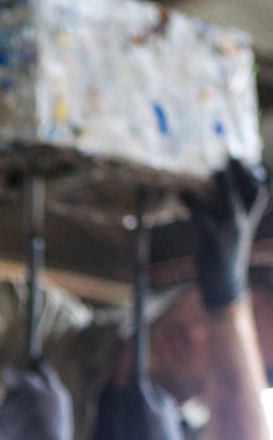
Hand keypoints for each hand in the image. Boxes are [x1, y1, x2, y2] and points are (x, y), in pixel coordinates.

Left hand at [0, 361, 73, 439]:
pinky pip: (4, 419)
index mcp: (23, 387)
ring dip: (17, 410)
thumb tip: (38, 360)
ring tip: (35, 422)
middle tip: (36, 403)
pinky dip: (12, 423)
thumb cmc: (55, 422)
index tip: (24, 374)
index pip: (10, 371)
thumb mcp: (58, 396)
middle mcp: (8, 398)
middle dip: (19, 394)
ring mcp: (0, 414)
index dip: (16, 373)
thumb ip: (45, 376)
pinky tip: (26, 430)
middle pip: (10, 390)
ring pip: (7, 405)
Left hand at [185, 158, 270, 310]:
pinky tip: (181, 193)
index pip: (257, 190)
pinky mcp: (215, 240)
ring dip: (222, 187)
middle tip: (229, 157)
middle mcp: (244, 222)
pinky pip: (204, 218)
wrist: (223, 283)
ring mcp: (231, 231)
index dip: (248, 173)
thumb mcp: (227, 228)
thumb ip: (223, 207)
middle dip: (241, 174)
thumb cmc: (222, 251)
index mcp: (248, 217)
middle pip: (252, 192)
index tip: (236, 157)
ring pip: (230, 203)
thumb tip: (211, 183)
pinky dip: (192, 204)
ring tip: (213, 172)